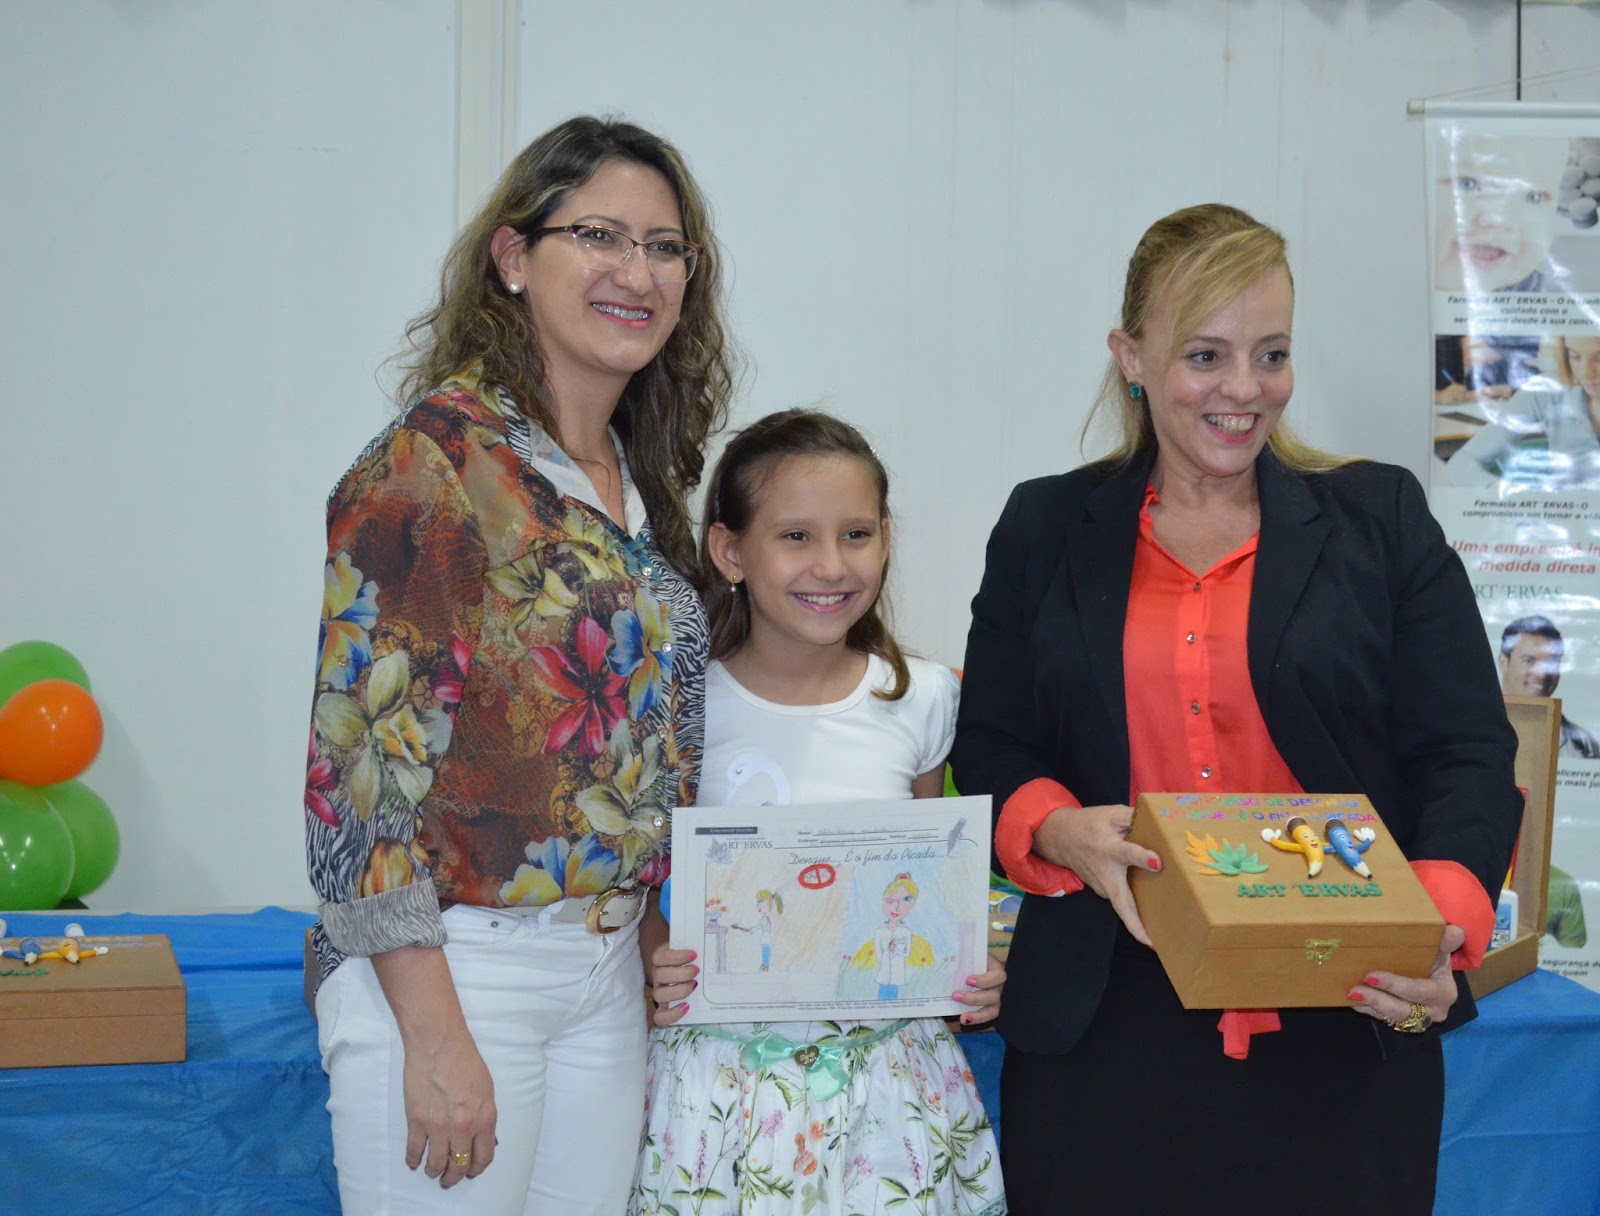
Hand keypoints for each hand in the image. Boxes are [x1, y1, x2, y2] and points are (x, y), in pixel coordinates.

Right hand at [401, 1028, 496, 1186]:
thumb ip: (485, 1116)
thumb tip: (486, 1139)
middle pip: (459, 1165)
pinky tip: (414, 1161)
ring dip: (434, 1171)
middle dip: (454, 1176)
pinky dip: (414, 1160)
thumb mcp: (487, 1089)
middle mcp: (463, 1127)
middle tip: (449, 1179)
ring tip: (432, 1171)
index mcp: (484, 1118)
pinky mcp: (416, 1121)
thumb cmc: (464, 1060)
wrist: (438, 1042)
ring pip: (437, 1164)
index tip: (470, 1172)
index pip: (484, 1157)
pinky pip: (415, 1151)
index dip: (476, 1169)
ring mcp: (439, 1126)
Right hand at [648, 943, 698, 1026]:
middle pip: (659, 975)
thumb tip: (718, 939)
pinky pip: (660, 1017)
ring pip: (659, 995)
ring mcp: (659, 992)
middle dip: (681, 973)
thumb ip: (696, 946)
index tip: (694, 954)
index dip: (676, 956)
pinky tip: (687, 1007)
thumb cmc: (689, 959)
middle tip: (697, 971)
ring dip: (678, 991)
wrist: (683, 971)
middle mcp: (657, 976)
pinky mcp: (663, 1009)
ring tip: (694, 986)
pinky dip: (672, 1014)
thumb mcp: (689, 948)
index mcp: (661, 959)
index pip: (660, 957)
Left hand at [953, 952, 1005, 1026]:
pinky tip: (964, 1020)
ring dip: (978, 1015)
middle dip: (974, 998)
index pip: (998, 975)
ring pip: (993, 1010)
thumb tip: (949, 956)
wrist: (969, 965)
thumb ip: (964, 955)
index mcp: (996, 969)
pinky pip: (987, 1016)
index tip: (967, 980)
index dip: (985, 980)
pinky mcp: (990, 1008)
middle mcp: (999, 985)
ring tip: (963, 1018)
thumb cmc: (970, 958)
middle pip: (993, 995)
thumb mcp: (969, 954)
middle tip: (956, 995)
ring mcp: (996, 998)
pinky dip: (976, 1019)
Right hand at [1032, 802, 1157, 944]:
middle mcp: (1105, 872)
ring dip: (1140, 922)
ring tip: (1164, 936)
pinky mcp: (1102, 892)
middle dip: (1135, 925)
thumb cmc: (1089, 823)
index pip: (1126, 853)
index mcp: (1108, 847)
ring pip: (1124, 904)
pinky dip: (1135, 909)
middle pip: (1121, 903)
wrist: (1059, 837)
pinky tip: (1151, 917)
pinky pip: (1122, 900)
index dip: (1141, 858)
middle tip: (1153, 945)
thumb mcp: (1110, 813)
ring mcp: (1102, 886)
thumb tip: (1161, 825)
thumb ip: (1134, 817)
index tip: (1157, 863)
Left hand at [1345, 923, 1466, 1031]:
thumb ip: (1444, 943)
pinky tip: (1352, 1001)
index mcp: (1443, 993)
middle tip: (1354, 989)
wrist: (1432, 976)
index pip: (1418, 991)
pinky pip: (1381, 1019)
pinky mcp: (1402, 1022)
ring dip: (1369, 1005)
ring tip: (1351, 994)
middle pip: (1403, 1009)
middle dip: (1378, 999)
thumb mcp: (1441, 952)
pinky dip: (1366, 1009)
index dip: (1395, 985)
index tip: (1372, 976)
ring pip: (1391, 1017)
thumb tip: (1455, 930)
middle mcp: (1432, 1011)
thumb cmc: (1435, 961)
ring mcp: (1416, 1019)